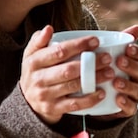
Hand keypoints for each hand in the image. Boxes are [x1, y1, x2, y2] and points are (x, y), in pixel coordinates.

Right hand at [20, 25, 137, 123]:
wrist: (28, 100)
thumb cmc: (36, 71)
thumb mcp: (33, 54)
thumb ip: (40, 40)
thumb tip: (49, 28)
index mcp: (34, 61)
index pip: (59, 51)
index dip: (78, 45)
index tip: (96, 41)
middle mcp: (38, 78)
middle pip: (68, 69)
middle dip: (91, 63)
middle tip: (108, 58)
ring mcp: (45, 95)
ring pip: (73, 86)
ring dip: (94, 79)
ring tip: (110, 73)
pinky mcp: (53, 108)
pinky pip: (74, 104)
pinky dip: (89, 99)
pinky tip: (102, 93)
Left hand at [93, 24, 137, 120]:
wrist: (100, 99)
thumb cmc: (108, 71)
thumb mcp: (111, 56)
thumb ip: (121, 41)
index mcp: (135, 64)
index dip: (137, 52)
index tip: (128, 48)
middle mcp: (137, 79)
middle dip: (131, 66)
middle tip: (120, 61)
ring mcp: (134, 95)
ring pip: (137, 90)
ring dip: (127, 85)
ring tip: (116, 82)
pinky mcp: (127, 109)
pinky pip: (131, 108)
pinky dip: (126, 104)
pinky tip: (118, 99)